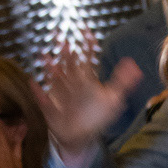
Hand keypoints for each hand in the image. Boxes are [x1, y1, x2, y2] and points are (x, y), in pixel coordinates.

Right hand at [35, 41, 145, 161]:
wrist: (80, 137)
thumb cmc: (95, 116)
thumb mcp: (112, 99)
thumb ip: (123, 82)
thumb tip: (134, 65)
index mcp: (87, 81)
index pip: (88, 60)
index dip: (88, 46)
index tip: (87, 31)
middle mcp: (73, 85)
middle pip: (70, 66)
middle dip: (66, 54)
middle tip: (62, 38)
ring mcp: (61, 96)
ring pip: (56, 80)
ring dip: (51, 69)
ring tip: (45, 57)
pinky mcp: (52, 109)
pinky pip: (44, 101)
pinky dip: (39, 93)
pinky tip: (33, 82)